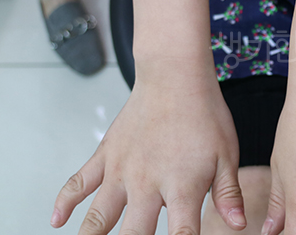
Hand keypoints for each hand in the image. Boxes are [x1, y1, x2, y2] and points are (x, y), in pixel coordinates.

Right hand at [51, 79, 245, 233]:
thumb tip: (239, 224)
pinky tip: (56, 222)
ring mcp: (122, 170)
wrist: (176, 76)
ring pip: (99, 217)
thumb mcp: (227, 154)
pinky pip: (78, 182)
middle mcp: (148, 183)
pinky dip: (64, 203)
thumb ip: (228, 193)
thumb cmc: (205, 114)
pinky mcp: (106, 154)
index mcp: (182, 187)